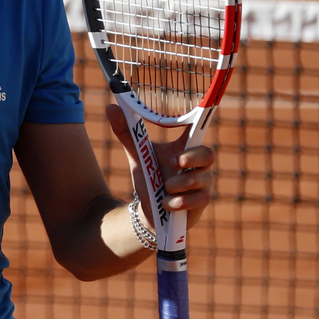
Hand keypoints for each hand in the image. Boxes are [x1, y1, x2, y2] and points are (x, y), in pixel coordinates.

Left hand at [105, 105, 215, 230]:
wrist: (150, 211)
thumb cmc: (149, 178)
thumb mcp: (137, 154)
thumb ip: (126, 132)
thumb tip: (111, 107)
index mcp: (184, 148)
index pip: (198, 130)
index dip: (204, 118)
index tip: (206, 106)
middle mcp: (198, 164)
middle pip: (208, 154)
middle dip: (190, 158)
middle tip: (172, 162)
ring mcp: (202, 183)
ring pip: (199, 179)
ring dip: (176, 184)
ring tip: (164, 188)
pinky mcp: (202, 202)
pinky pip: (197, 200)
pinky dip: (177, 202)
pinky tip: (166, 203)